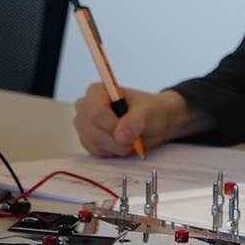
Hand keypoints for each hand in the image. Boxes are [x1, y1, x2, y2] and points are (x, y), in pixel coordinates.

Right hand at [72, 85, 211, 156]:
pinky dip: (111, 153)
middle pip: (91, 130)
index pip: (93, 111)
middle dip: (116, 140)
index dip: (111, 126)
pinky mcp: (89, 138)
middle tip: (134, 139)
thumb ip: (137, 121)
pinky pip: (94, 153)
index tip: (128, 134)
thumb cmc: (155, 111)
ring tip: (132, 141)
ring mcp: (85, 123)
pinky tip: (124, 146)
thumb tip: (124, 133)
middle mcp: (86, 105)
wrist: (159, 121)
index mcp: (98, 90)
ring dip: (115, 148)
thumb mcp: (151, 113)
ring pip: (92, 144)